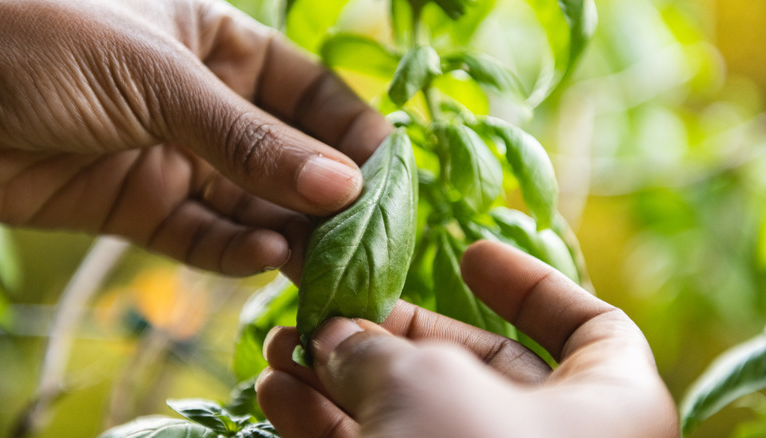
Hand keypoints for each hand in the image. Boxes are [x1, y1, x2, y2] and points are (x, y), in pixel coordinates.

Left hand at [0, 0, 390, 279]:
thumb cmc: (34, 40)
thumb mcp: (157, 77)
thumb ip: (249, 139)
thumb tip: (342, 185)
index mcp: (217, 40)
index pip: (309, 91)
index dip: (353, 132)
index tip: (389, 177)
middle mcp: (205, 101)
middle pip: (288, 156)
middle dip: (327, 197)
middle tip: (364, 241)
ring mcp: (174, 156)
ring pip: (251, 203)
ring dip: (289, 234)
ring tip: (324, 266)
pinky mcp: (139, 206)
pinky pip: (202, 236)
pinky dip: (234, 252)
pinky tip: (265, 261)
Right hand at [257, 240, 679, 437]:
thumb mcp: (427, 385)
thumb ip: (381, 349)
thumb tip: (335, 336)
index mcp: (608, 407)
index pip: (590, 325)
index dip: (530, 283)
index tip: (468, 251)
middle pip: (476, 366)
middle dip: (392, 335)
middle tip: (327, 310)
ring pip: (415, 415)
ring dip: (343, 380)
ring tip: (282, 347)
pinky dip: (332, 429)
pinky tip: (278, 394)